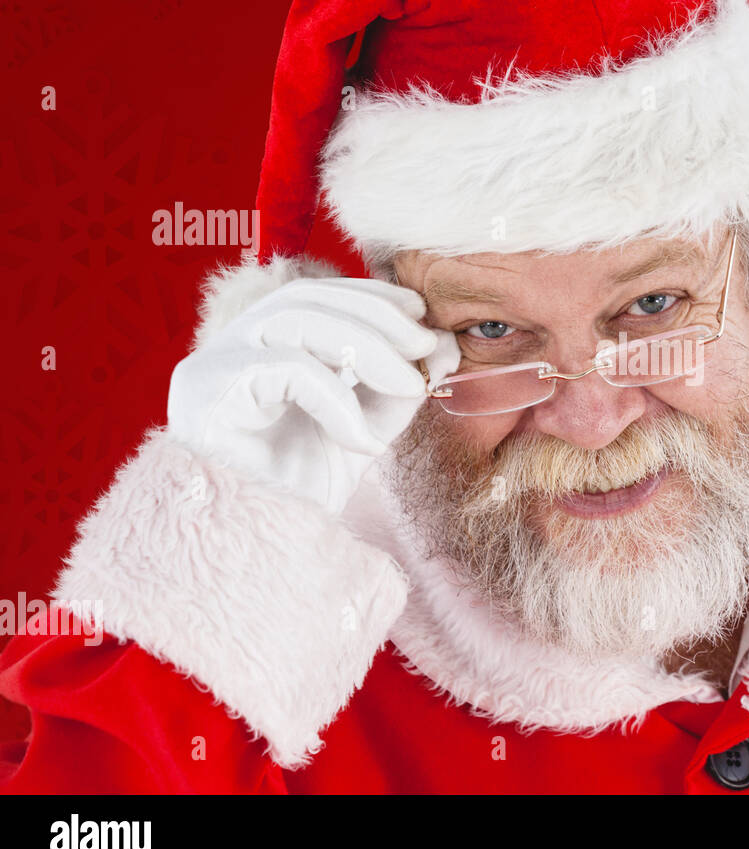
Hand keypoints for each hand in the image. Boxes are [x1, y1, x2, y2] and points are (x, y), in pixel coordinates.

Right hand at [167, 277, 459, 513]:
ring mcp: (211, 365)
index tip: (421, 314)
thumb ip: (396, 389)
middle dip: (377, 316)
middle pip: (306, 298)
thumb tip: (443, 345)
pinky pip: (284, 368)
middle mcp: (230, 348)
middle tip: (427, 347)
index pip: (316, 295)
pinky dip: (336, 399)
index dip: (371, 297)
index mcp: (261, 348)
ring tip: (410, 387)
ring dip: (368, 347)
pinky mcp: (205, 390)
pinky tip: (361, 442)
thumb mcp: (364, 430)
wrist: (259, 552)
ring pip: (295, 319)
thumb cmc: (299, 493)